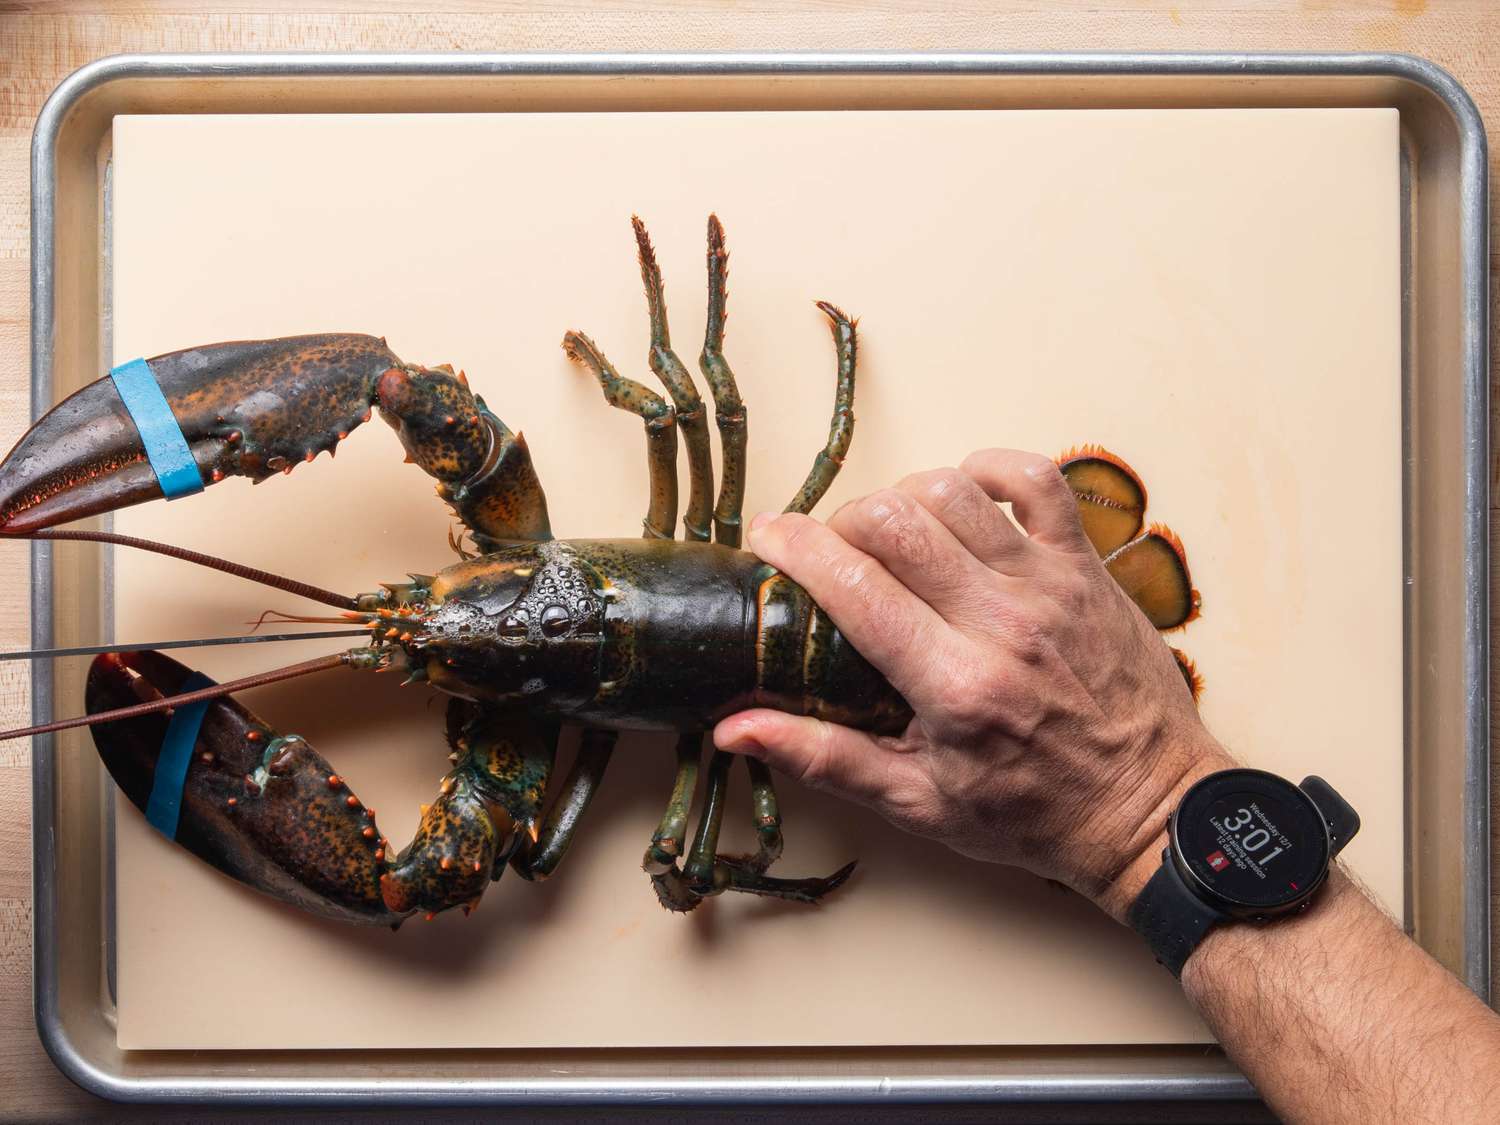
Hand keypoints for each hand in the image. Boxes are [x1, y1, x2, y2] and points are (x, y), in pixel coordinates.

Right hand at [713, 449, 1233, 918]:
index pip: (854, 585)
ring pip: (953, 490)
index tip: (767, 539)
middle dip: (840, 522)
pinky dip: (988, 469)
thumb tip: (735, 726)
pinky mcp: (1087, 566)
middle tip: (831, 552)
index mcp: (955, 686)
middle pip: (895, 521)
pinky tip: (961, 496)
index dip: (795, 547)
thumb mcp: (919, 802)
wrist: (1150, 811)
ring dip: (903, 497)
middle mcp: (1003, 623)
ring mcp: (1051, 585)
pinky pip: (1036, 479)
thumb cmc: (1034, 813)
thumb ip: (824, 756)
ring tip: (892, 535)